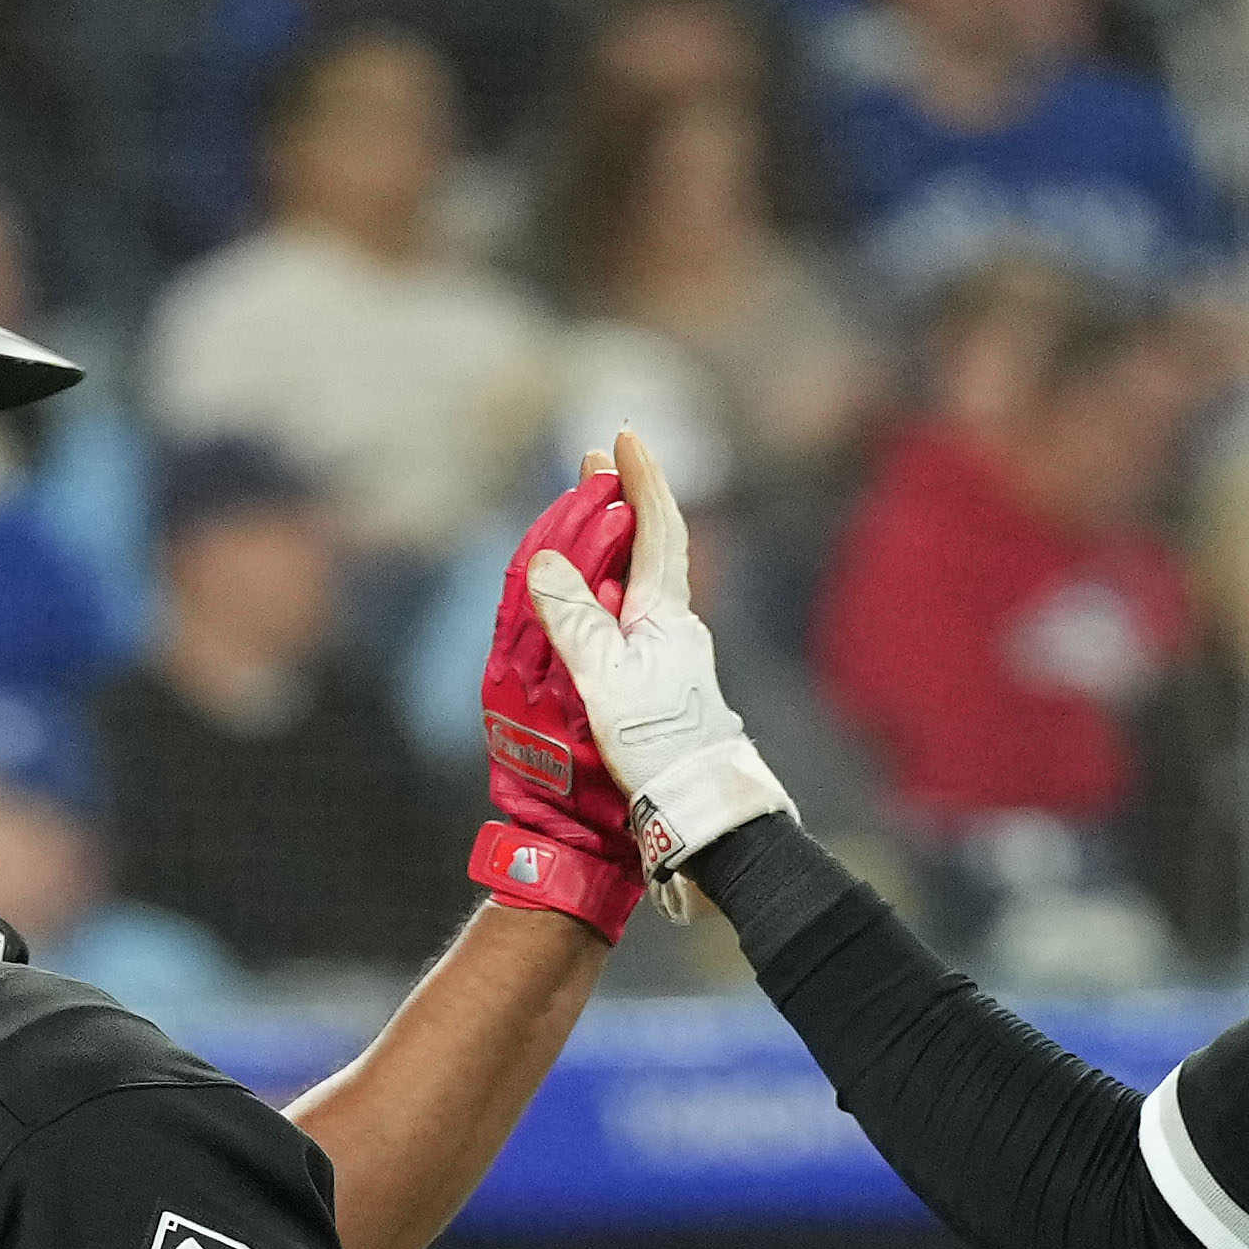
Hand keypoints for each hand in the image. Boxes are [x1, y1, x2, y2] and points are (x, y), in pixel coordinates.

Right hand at [469, 457, 651, 938]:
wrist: (703, 811)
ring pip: (638, 588)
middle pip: (648, 550)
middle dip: (620, 505)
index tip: (621, 437)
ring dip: (610, 554)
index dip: (640, 479)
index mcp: (665, 613)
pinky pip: (629, 625)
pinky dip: (606, 600)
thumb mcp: (605, 678)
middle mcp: (674, 628)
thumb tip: (545, 561)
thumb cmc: (657, 744)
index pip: (658, 528)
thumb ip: (574, 618)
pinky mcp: (662, 692)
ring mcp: (672, 660)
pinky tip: (590, 611)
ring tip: (580, 531)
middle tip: (591, 468)